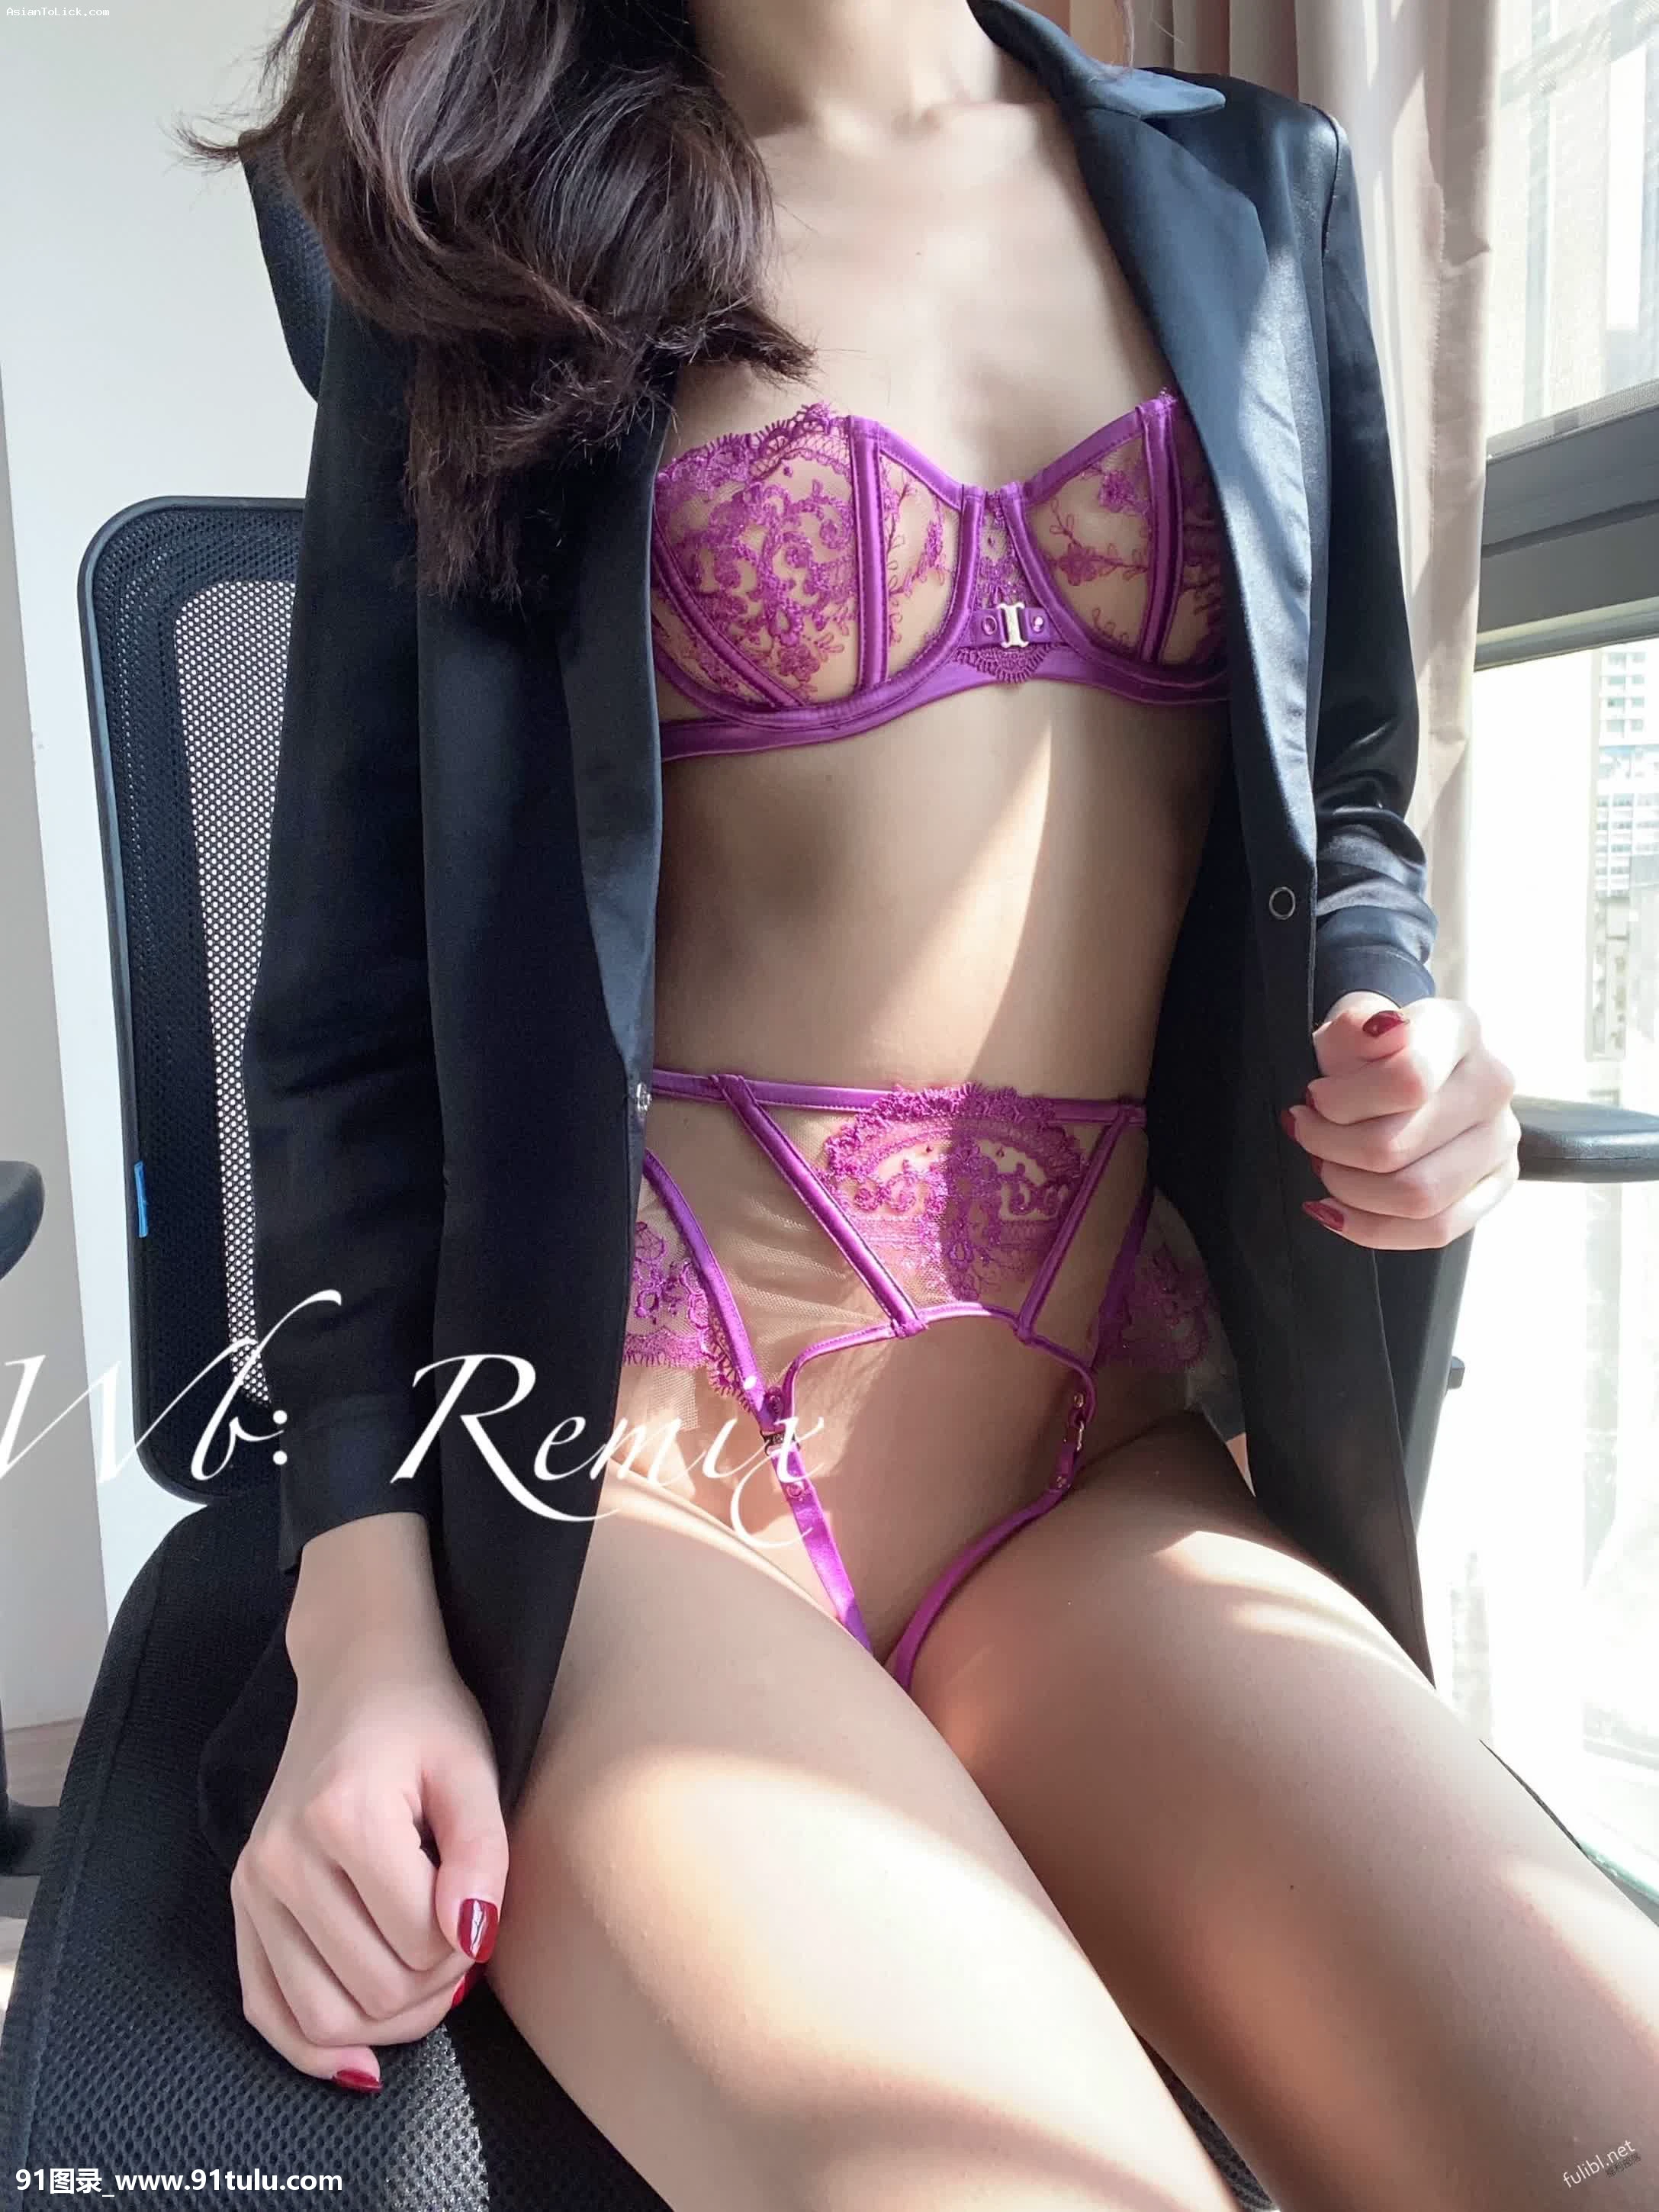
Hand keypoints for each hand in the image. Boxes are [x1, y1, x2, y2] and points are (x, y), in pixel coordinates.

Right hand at [231, 1626, 508, 2090]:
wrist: (357, 1676)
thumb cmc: (425, 1720)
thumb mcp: (474, 1770)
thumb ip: (482, 1854)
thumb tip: (472, 1938)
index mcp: (343, 1818)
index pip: (423, 1942)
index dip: (471, 1941)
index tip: (483, 1905)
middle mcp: (283, 1858)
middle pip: (376, 1991)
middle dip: (436, 1985)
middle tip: (459, 1937)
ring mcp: (253, 1885)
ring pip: (323, 2019)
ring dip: (389, 2023)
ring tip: (424, 1976)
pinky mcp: (241, 1903)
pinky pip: (266, 2009)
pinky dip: (314, 2048)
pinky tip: (362, 2053)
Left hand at [1283, 990, 1520, 1249]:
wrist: (1395, 1070)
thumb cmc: (1364, 1051)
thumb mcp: (1345, 1026)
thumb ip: (1354, 1024)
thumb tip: (1381, 1028)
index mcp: (1459, 1029)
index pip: (1407, 1080)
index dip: (1342, 1102)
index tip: (1313, 1098)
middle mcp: (1492, 1083)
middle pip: (1398, 1146)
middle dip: (1331, 1148)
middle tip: (1306, 1134)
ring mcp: (1500, 1138)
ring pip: (1417, 1196)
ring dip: (1350, 1190)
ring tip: (1324, 1167)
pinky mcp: (1496, 1183)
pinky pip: (1437, 1229)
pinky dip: (1373, 1228)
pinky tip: (1337, 1209)